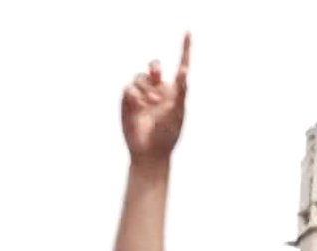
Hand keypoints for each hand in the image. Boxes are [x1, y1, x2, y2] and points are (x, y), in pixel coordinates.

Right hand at [120, 34, 190, 159]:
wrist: (149, 152)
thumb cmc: (167, 135)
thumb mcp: (177, 112)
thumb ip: (181, 91)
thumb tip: (184, 71)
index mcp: (174, 91)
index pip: (180, 65)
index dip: (184, 49)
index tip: (188, 32)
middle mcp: (158, 89)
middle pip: (153, 66)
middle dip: (153, 67)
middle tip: (156, 74)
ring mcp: (142, 95)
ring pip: (139, 77)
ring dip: (145, 88)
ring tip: (150, 103)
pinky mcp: (128, 101)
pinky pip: (128, 88)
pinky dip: (134, 94)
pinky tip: (139, 105)